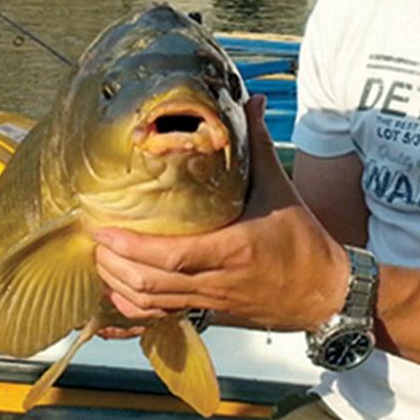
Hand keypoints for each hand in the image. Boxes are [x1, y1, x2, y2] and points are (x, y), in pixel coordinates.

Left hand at [93, 95, 350, 330]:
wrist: (325, 292)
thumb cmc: (304, 243)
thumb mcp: (281, 190)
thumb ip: (259, 147)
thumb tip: (250, 102)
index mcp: (234, 249)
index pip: (173, 255)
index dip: (132, 247)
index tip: (104, 231)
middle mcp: (217, 280)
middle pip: (152, 283)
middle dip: (114, 266)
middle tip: (94, 241)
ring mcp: (211, 301)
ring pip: (153, 304)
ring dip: (120, 285)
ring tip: (101, 261)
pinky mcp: (210, 314)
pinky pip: (164, 317)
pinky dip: (137, 309)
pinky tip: (120, 293)